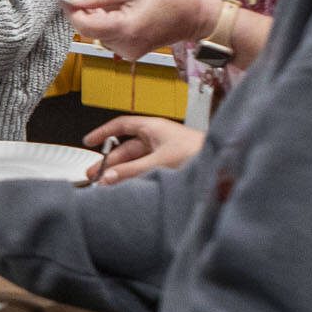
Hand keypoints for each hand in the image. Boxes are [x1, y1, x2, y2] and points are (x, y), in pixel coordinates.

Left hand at [63, 0, 220, 59]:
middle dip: (85, 13)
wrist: (196, 14)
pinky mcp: (131, 53)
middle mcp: (125, 46)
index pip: (83, 26)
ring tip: (114, 2)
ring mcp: (128, 53)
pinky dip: (109, 25)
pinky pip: (110, 39)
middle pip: (90, 31)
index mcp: (125, 28)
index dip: (71, 11)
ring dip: (98, 18)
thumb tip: (71, 0)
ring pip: (99, 35)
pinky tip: (120, 12)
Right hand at [85, 115, 205, 183]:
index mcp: (153, 128)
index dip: (104, 133)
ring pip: (135, 160)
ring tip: (107, 184)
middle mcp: (157, 137)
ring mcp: (164, 151)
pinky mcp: (170, 164)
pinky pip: (146, 169)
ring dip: (122, 172)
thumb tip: (108, 177)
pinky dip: (134, 177)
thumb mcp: (158, 162)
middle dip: (110, 161)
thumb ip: (131, 171)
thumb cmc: (197, 153)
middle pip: (126, 147)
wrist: (221, 163)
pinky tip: (127, 186)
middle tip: (95, 174)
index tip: (89, 141)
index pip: (121, 126)